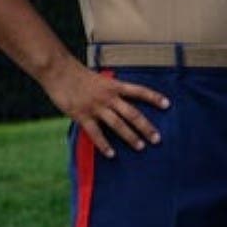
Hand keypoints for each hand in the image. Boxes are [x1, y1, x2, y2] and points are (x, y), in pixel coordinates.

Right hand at [41, 59, 170, 158]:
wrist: (59, 72)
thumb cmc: (79, 75)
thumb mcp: (101, 79)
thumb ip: (112, 90)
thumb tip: (122, 100)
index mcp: (114, 86)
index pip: (139, 91)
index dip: (154, 97)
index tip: (167, 105)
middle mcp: (109, 97)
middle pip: (132, 113)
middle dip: (146, 126)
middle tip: (157, 138)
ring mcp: (96, 107)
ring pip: (118, 125)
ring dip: (130, 137)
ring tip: (141, 147)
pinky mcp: (82, 116)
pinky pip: (96, 133)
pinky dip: (104, 145)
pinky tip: (111, 154)